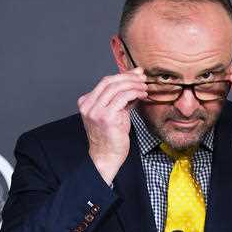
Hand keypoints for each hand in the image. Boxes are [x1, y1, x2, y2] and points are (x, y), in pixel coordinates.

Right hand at [78, 67, 147, 184]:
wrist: (106, 157)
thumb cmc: (111, 137)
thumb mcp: (115, 113)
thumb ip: (121, 99)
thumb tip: (134, 82)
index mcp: (86, 102)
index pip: (105, 82)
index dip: (123, 75)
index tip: (136, 74)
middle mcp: (88, 105)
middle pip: (109, 81)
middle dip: (128, 77)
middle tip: (142, 77)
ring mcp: (96, 111)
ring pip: (116, 88)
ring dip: (133, 84)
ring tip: (144, 86)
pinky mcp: (106, 117)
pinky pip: (122, 98)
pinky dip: (134, 93)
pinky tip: (142, 94)